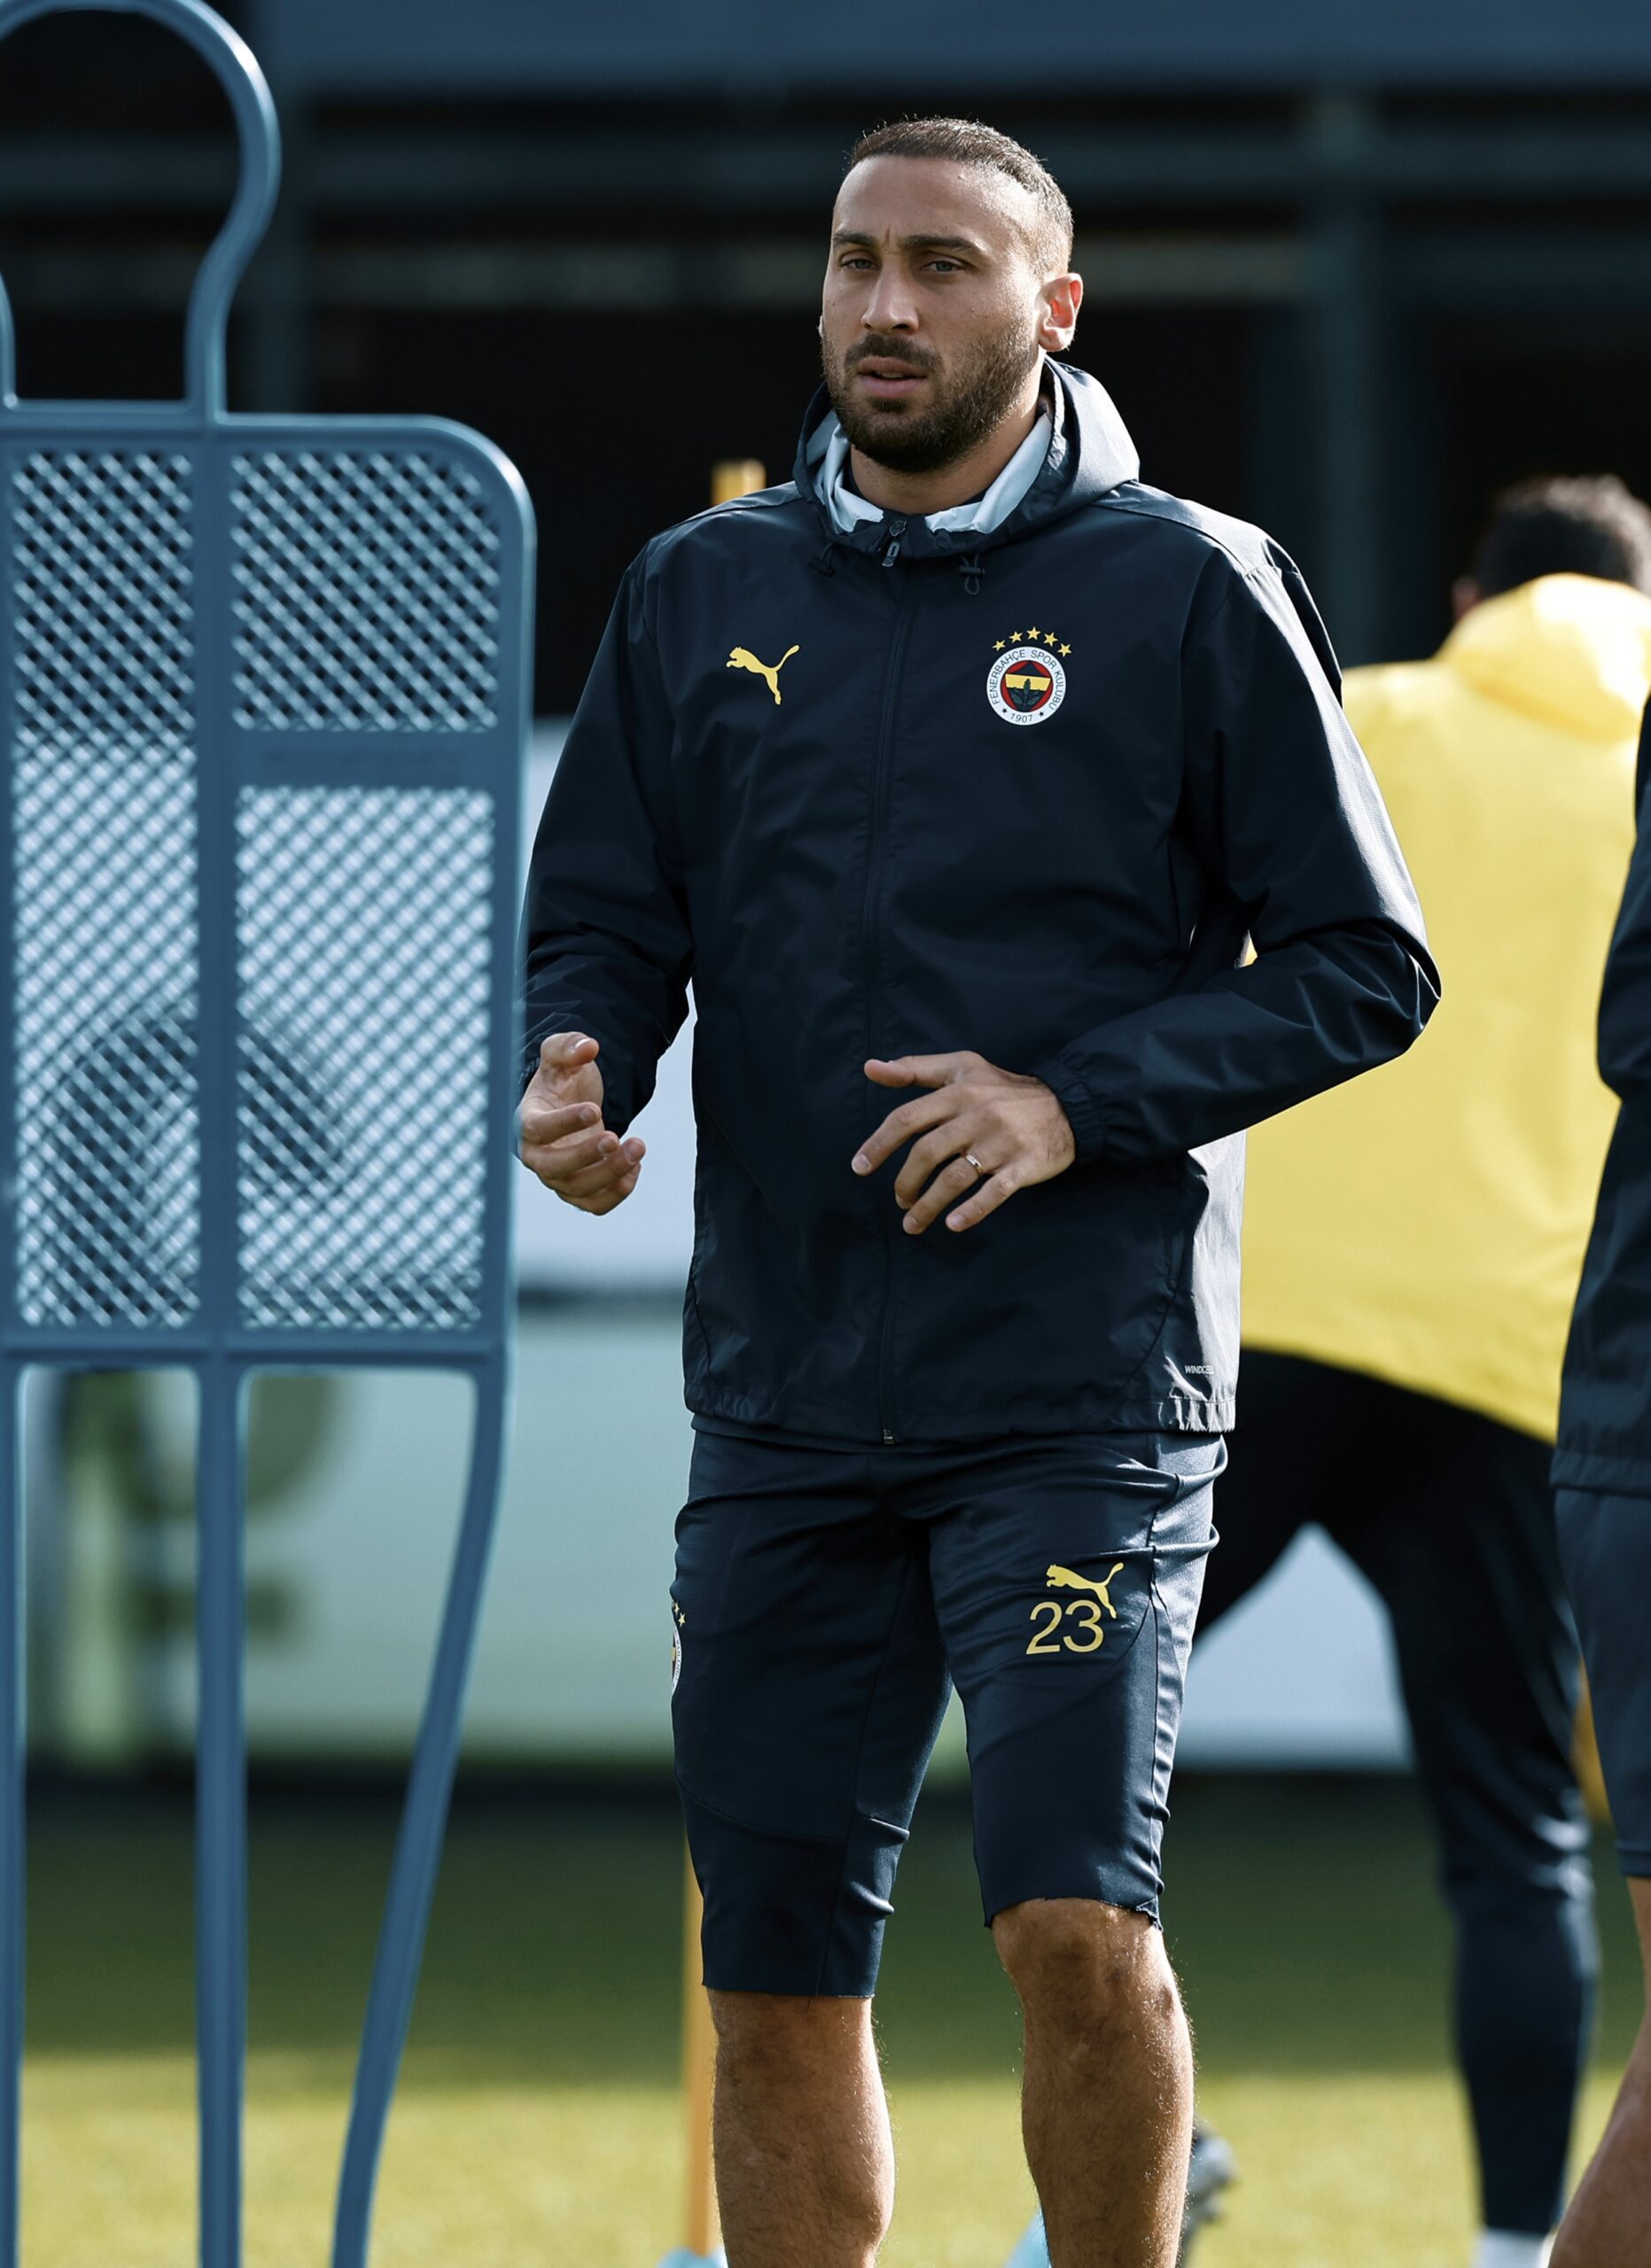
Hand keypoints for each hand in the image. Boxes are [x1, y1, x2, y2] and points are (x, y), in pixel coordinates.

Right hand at [517, 1032, 645, 1215]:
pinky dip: (617, 1192)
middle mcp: (537, 1155)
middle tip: (617, 1138)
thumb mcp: (561, 1055)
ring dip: (611, 1174)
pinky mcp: (577, 1190)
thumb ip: (569, 1046)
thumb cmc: (562, 1081)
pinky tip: (636, 1167)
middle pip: (553, 1169)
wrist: (572, 1106)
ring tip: (639, 1146)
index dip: (564, 1124)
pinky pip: (594, 1204)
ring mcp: (557, 1177)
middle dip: (587, 1157)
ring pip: (578, 1190)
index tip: (594, 1110)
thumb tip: (588, 1047)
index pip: (536, 1130)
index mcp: (526, 1121)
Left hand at [851, 1051, 1075, 1234]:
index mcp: (958, 1093)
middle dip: (905, 1182)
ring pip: (954, 1178)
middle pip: (926, 1153)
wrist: (1067, 1104)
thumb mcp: (961, 1068)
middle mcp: (977, 1116)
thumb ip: (915, 1068)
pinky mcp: (1023, 1166)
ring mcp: (1001, 1143)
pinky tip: (952, 1224)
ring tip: (913, 1222)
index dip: (878, 1144)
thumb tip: (870, 1068)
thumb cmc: (1004, 1088)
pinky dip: (972, 1211)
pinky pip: (994, 1193)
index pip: (907, 1119)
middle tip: (898, 1199)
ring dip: (928, 1205)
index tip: (859, 1167)